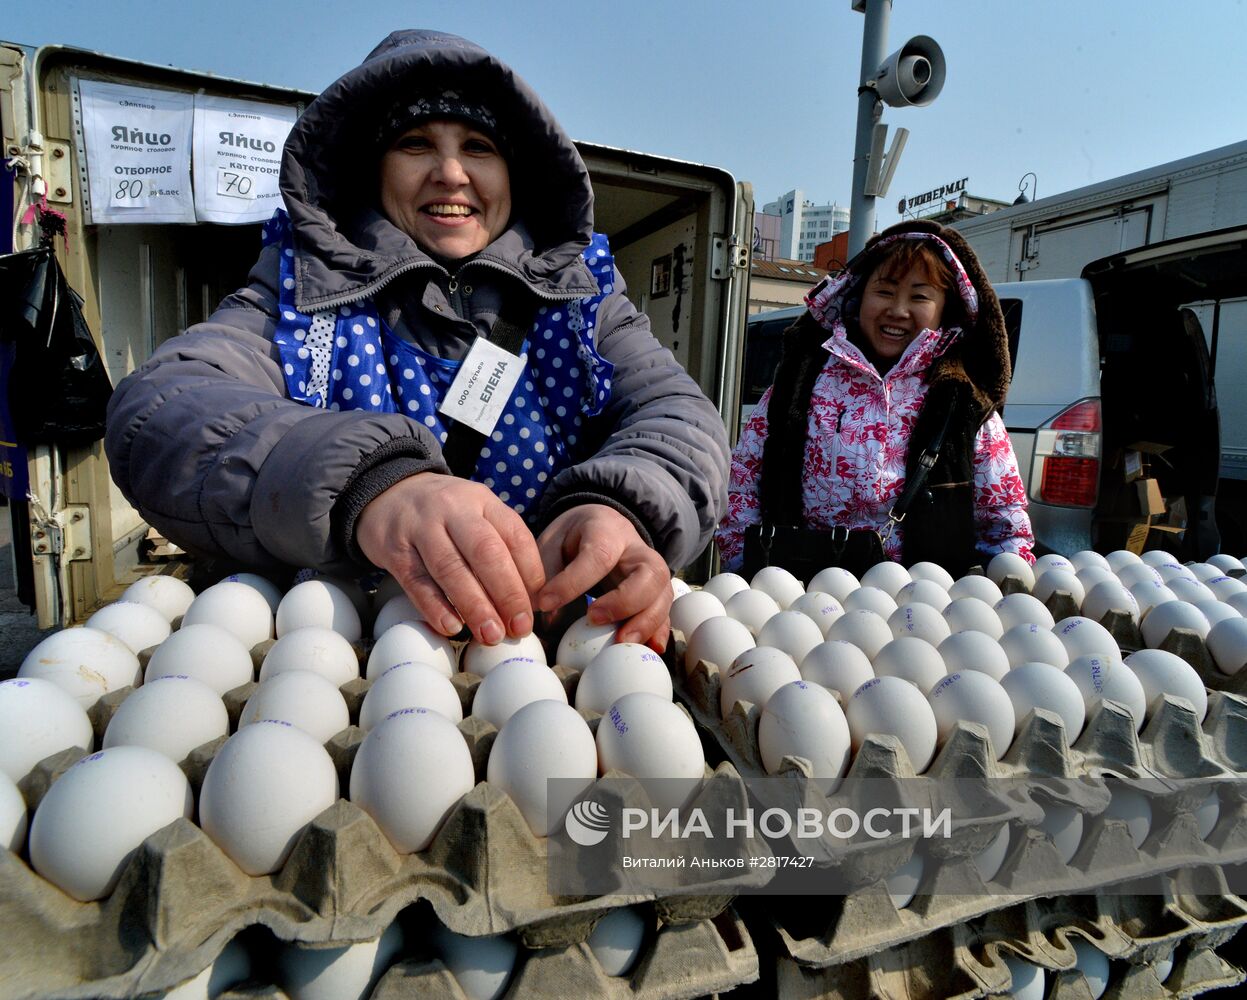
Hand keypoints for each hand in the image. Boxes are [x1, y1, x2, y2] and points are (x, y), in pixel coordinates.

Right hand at [356, 473, 544, 643]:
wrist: (387, 493)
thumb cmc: (444, 516)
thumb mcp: (476, 514)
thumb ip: (501, 547)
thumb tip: (529, 600)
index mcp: (483, 501)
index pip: (515, 536)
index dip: (531, 574)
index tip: (536, 608)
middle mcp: (454, 510)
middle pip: (486, 552)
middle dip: (507, 594)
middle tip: (519, 628)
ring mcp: (421, 527)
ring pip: (451, 568)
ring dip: (475, 606)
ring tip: (491, 635)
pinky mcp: (394, 549)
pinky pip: (417, 581)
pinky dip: (435, 607)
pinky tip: (452, 627)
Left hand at [535, 505, 671, 649]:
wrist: (603, 526)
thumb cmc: (575, 537)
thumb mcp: (553, 541)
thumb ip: (547, 572)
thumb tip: (548, 615)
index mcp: (607, 530)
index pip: (598, 555)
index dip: (574, 582)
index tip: (546, 603)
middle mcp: (637, 550)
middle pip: (649, 572)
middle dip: (624, 601)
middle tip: (593, 619)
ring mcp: (652, 571)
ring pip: (663, 593)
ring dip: (646, 621)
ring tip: (621, 642)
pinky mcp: (656, 592)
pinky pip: (666, 611)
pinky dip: (660, 630)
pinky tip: (652, 648)